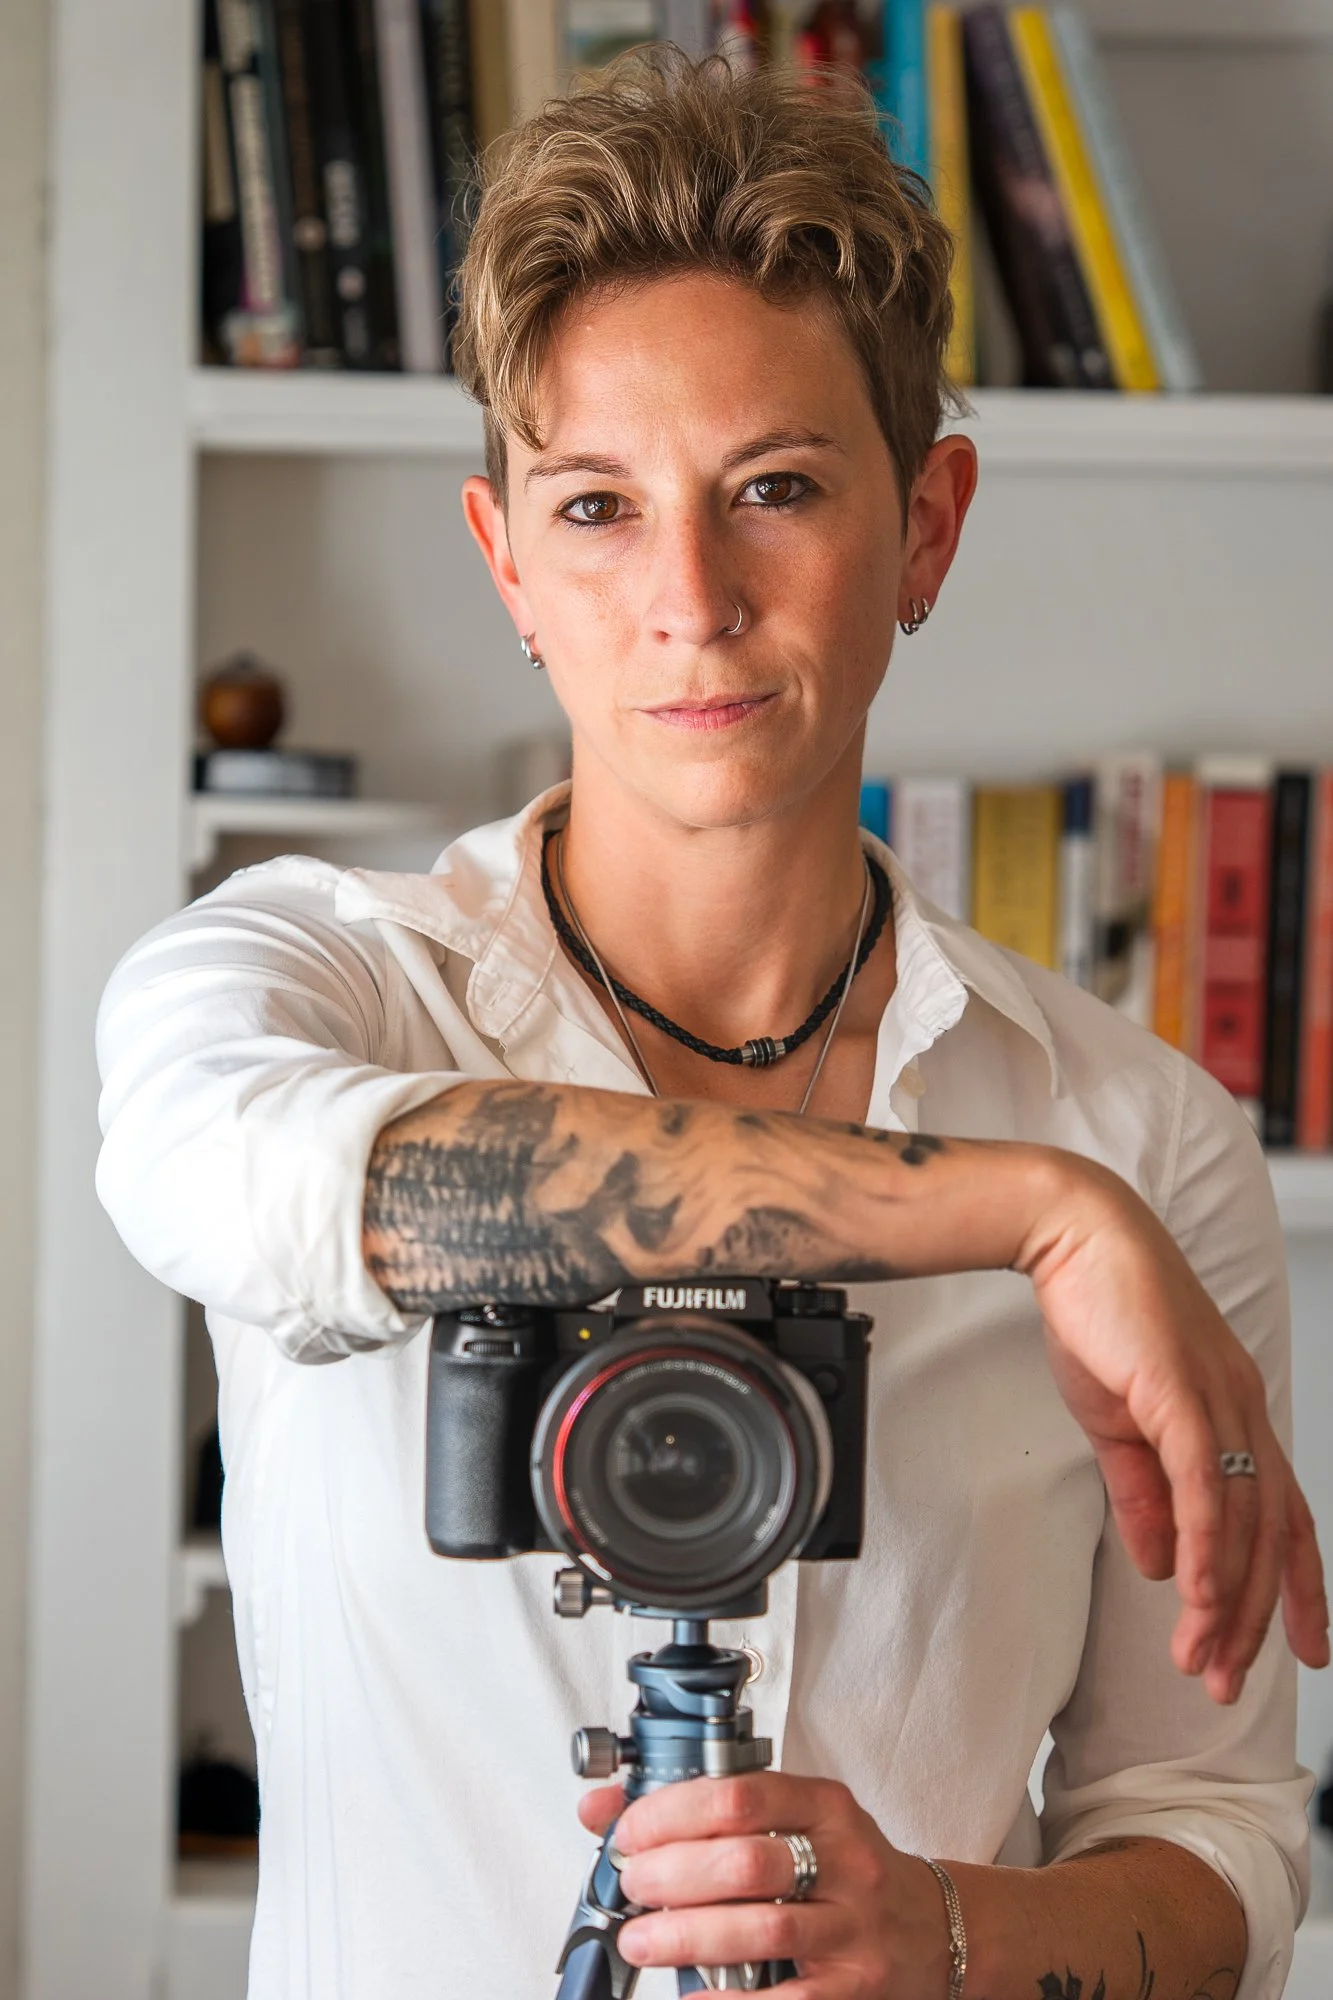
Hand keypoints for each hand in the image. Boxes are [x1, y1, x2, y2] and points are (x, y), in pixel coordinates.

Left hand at [578, 1770, 948, 1996]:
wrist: (933, 1930)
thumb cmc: (847, 1870)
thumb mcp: (793, 1820)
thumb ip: (705, 1809)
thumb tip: (601, 1809)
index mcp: (826, 1806)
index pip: (742, 1795)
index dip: (674, 1812)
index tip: (630, 1831)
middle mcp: (846, 1860)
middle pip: (745, 1862)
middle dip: (672, 1875)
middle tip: (632, 1884)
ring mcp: (854, 1927)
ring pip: (761, 1929)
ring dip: (686, 1937)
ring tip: (640, 1940)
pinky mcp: (855, 1988)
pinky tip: (690, 1999)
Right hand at [1017, 1156, 1328, 1703]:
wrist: (1074, 1238)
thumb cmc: (1100, 1317)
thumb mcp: (1118, 1421)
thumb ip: (1142, 1493)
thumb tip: (1161, 1564)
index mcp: (1236, 1413)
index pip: (1284, 1514)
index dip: (1299, 1585)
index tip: (1304, 1649)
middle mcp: (1246, 1409)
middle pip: (1270, 1532)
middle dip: (1255, 1616)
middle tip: (1227, 1681)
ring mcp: (1220, 1400)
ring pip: (1242, 1521)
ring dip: (1224, 1600)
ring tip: (1200, 1661)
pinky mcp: (1182, 1392)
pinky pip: (1205, 1487)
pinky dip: (1206, 1548)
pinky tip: (1194, 1597)